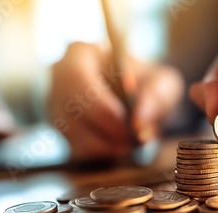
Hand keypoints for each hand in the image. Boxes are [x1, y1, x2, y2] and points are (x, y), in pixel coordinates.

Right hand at [47, 42, 182, 160]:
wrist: (139, 99)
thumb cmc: (147, 84)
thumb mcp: (162, 83)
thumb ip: (157, 96)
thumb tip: (140, 122)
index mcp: (81, 53)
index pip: (76, 77)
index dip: (100, 105)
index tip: (127, 125)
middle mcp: (59, 77)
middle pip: (69, 109)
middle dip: (104, 131)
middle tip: (133, 142)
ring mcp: (55, 104)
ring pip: (71, 133)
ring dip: (104, 146)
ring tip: (131, 144)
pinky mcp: (61, 130)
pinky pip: (74, 148)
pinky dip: (100, 154)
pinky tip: (119, 147)